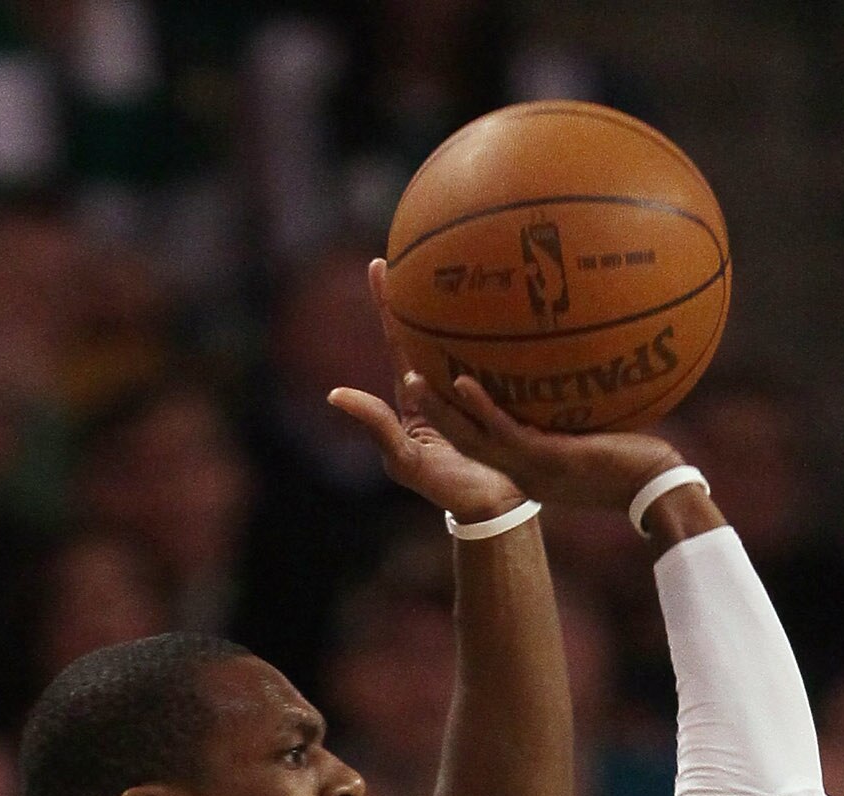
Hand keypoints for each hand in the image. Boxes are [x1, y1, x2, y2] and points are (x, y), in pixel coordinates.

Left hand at [326, 261, 524, 527]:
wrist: (493, 505)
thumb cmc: (444, 486)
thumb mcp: (405, 458)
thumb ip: (376, 425)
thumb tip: (335, 394)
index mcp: (415, 393)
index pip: (397, 338)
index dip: (388, 303)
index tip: (380, 263)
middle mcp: (441, 380)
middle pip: (428, 324)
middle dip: (423, 285)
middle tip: (419, 243)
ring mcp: (471, 382)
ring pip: (462, 332)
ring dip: (461, 298)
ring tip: (461, 259)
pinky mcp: (499, 388)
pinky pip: (494, 350)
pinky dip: (496, 326)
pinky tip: (508, 302)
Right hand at [399, 353, 717, 521]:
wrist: (652, 487)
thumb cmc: (633, 455)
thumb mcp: (591, 428)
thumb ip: (571, 404)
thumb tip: (575, 360)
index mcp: (522, 459)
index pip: (476, 433)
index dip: (449, 410)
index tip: (429, 378)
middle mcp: (517, 464)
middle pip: (460, 433)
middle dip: (432, 405)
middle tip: (408, 373)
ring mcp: (528, 463)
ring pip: (471, 435)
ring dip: (441, 408)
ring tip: (412, 375)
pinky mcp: (546, 458)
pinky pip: (504, 430)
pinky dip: (481, 407)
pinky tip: (461, 381)